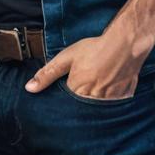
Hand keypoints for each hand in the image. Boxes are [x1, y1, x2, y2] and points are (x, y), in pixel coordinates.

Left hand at [24, 30, 140, 99]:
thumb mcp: (67, 58)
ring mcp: (109, 103)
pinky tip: (109, 86)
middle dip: (79, 101)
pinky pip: (112, 106)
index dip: (64, 98)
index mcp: (77, 93)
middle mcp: (93, 102)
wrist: (125, 45)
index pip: (65, 105)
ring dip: (94, 102)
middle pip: (81, 109)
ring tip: (97, 84)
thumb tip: (29, 88)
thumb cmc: (95, 49)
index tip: (65, 91)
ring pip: (97, 109)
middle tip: (84, 85)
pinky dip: (109, 100)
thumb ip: (47, 74)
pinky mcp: (122, 100)